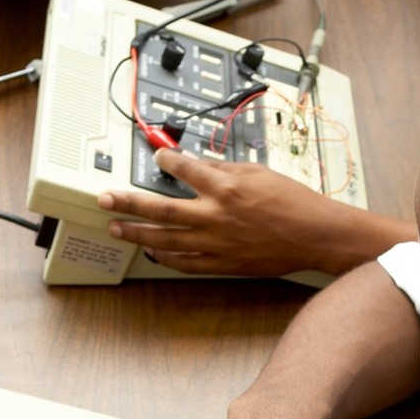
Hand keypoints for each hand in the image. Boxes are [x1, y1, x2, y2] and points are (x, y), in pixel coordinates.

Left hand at [98, 147, 337, 276]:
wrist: (315, 234)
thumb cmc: (293, 202)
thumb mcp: (258, 172)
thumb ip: (224, 168)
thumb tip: (199, 165)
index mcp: (225, 187)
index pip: (184, 168)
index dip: (166, 159)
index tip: (157, 155)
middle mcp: (216, 216)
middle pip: (160, 209)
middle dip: (127, 203)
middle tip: (104, 199)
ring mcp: (217, 243)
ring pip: (166, 240)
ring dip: (138, 234)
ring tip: (117, 229)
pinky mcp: (224, 264)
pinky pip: (186, 263)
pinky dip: (166, 258)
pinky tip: (153, 253)